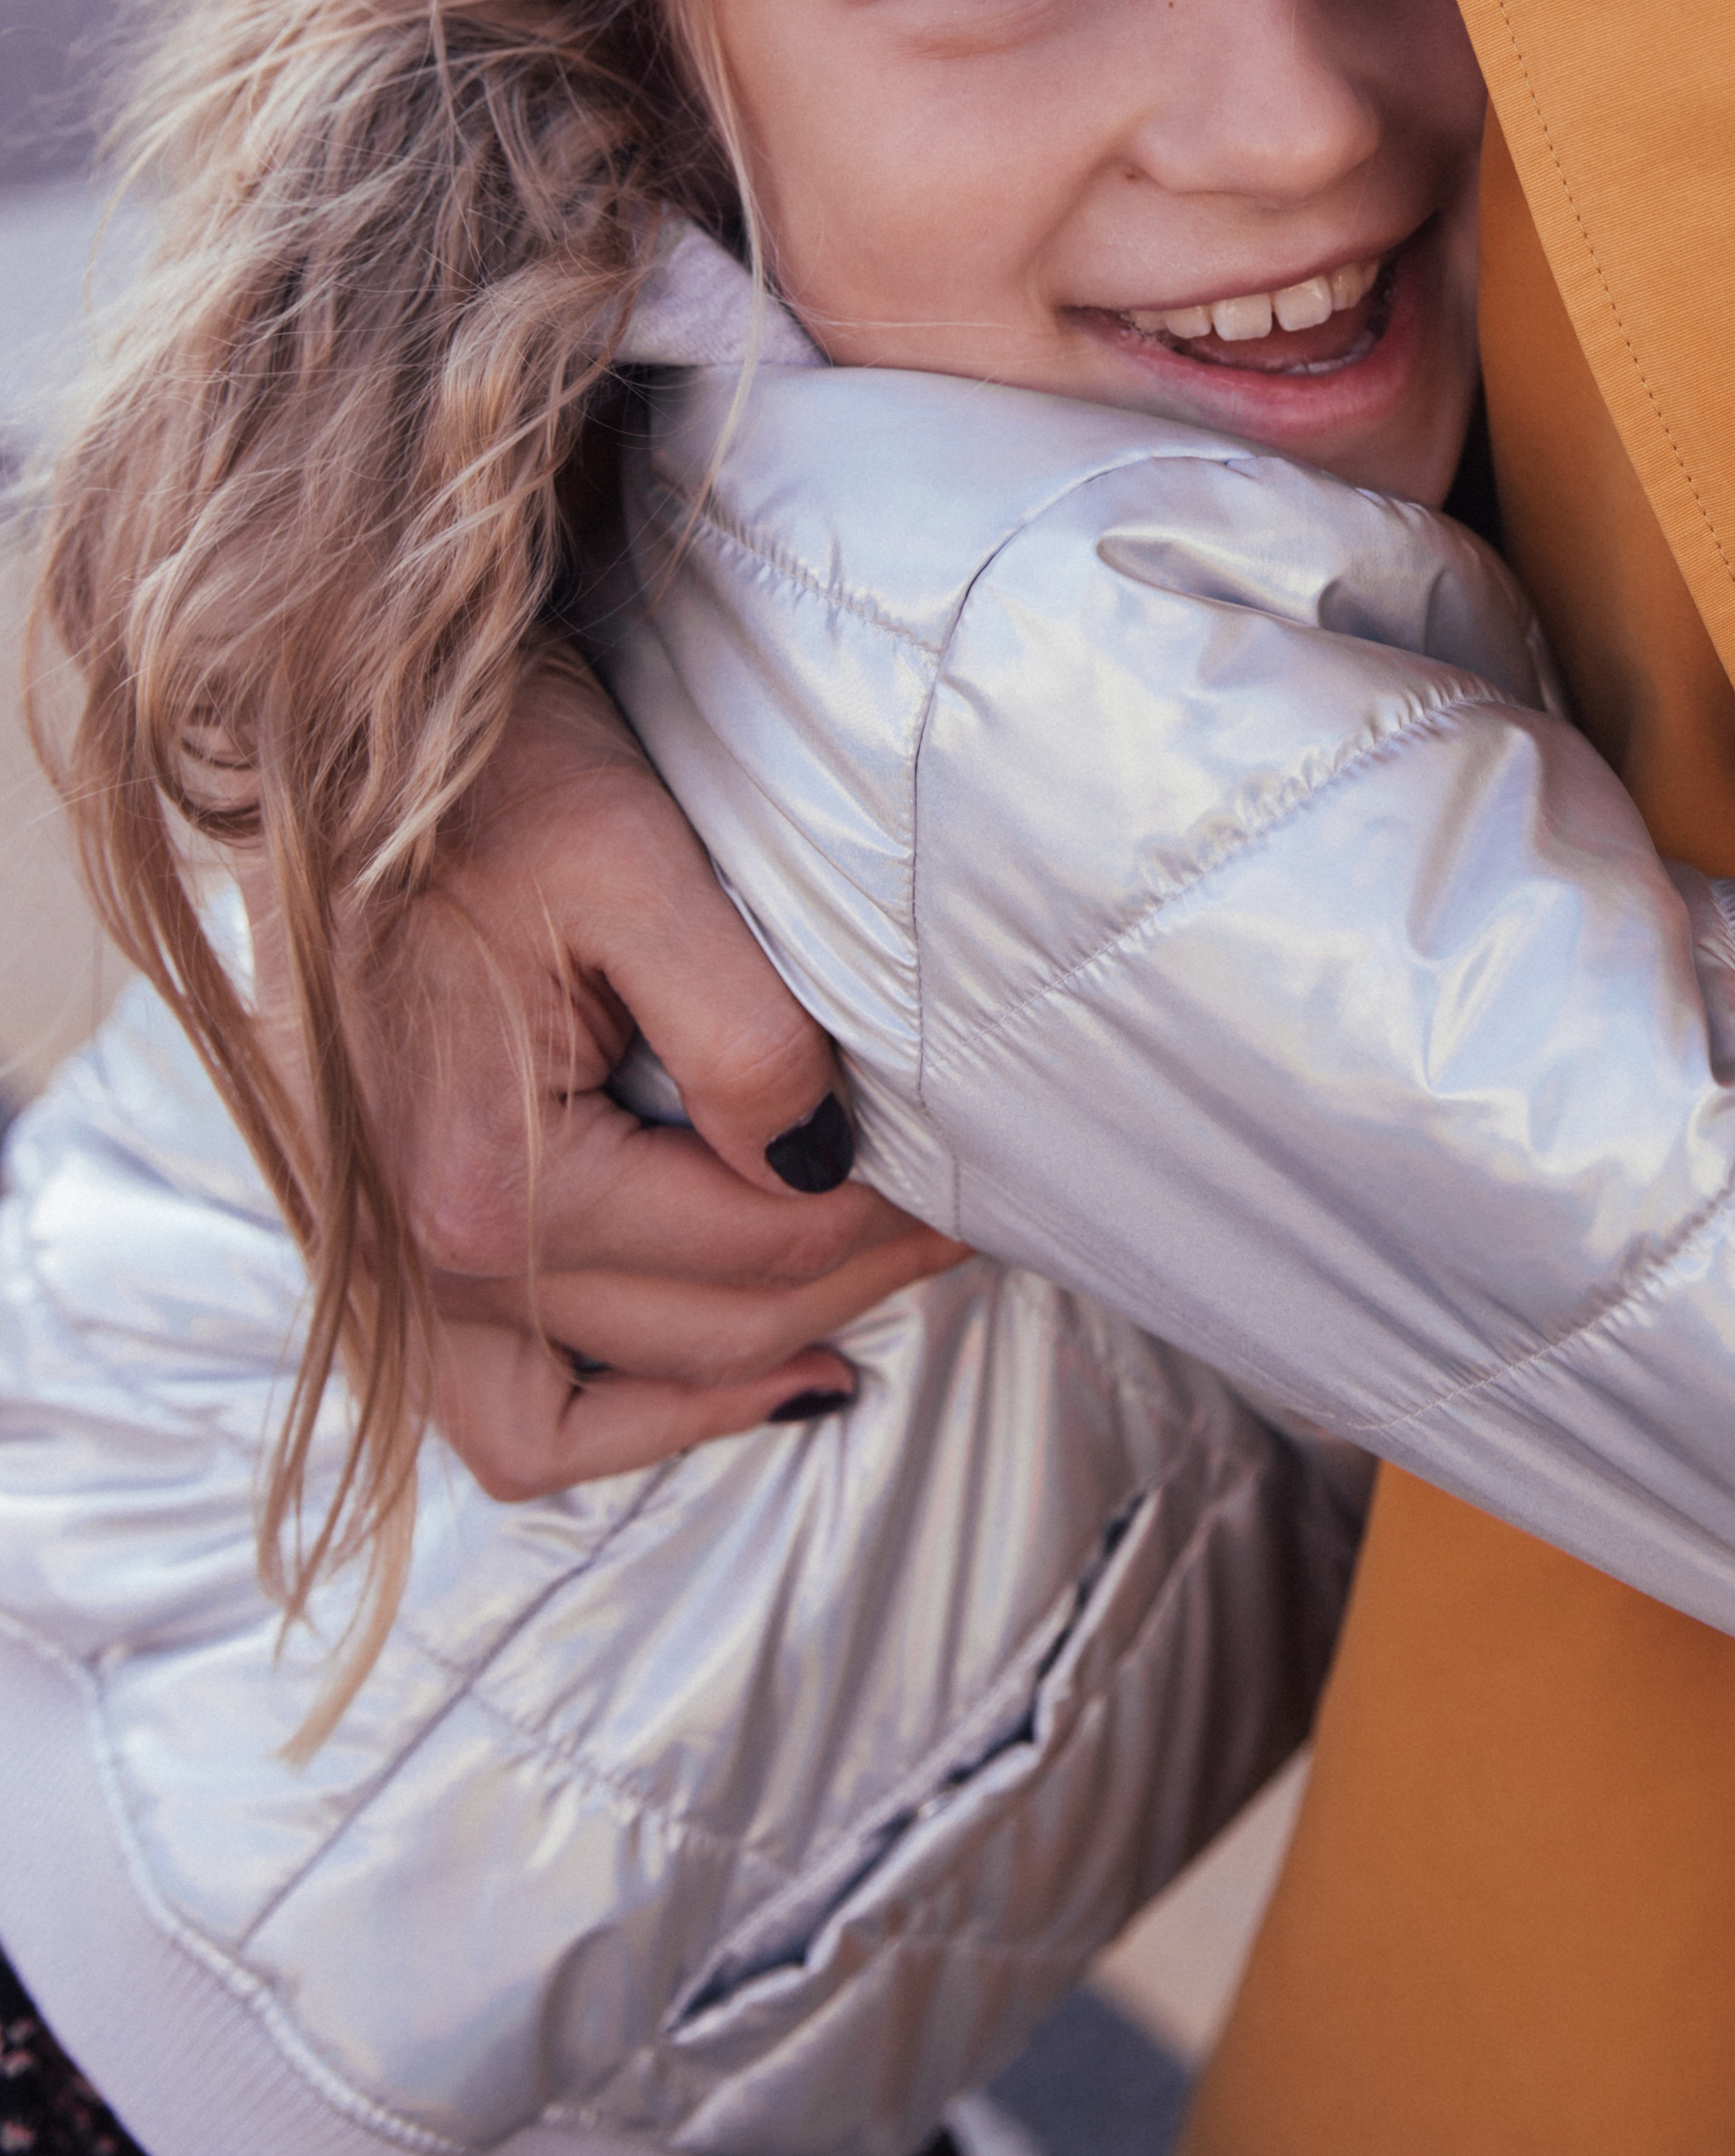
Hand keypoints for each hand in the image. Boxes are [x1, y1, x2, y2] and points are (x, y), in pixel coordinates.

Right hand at [246, 652, 963, 1497]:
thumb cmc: (486, 781)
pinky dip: (619, 1415)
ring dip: (745, 1369)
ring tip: (862, 1310)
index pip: (759, 1243)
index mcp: (489, 1184)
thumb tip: (825, 1165)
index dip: (890, 1211)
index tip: (978, 1176)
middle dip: (855, 1279)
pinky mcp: (383, 1260)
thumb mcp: (634, 865)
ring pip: (602, 1415)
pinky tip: (725, 1374)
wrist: (335, 738)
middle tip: (962, 1218)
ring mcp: (391, 1282)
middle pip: (707, 1328)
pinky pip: (504, 1417)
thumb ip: (743, 1036)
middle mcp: (425, 1267)